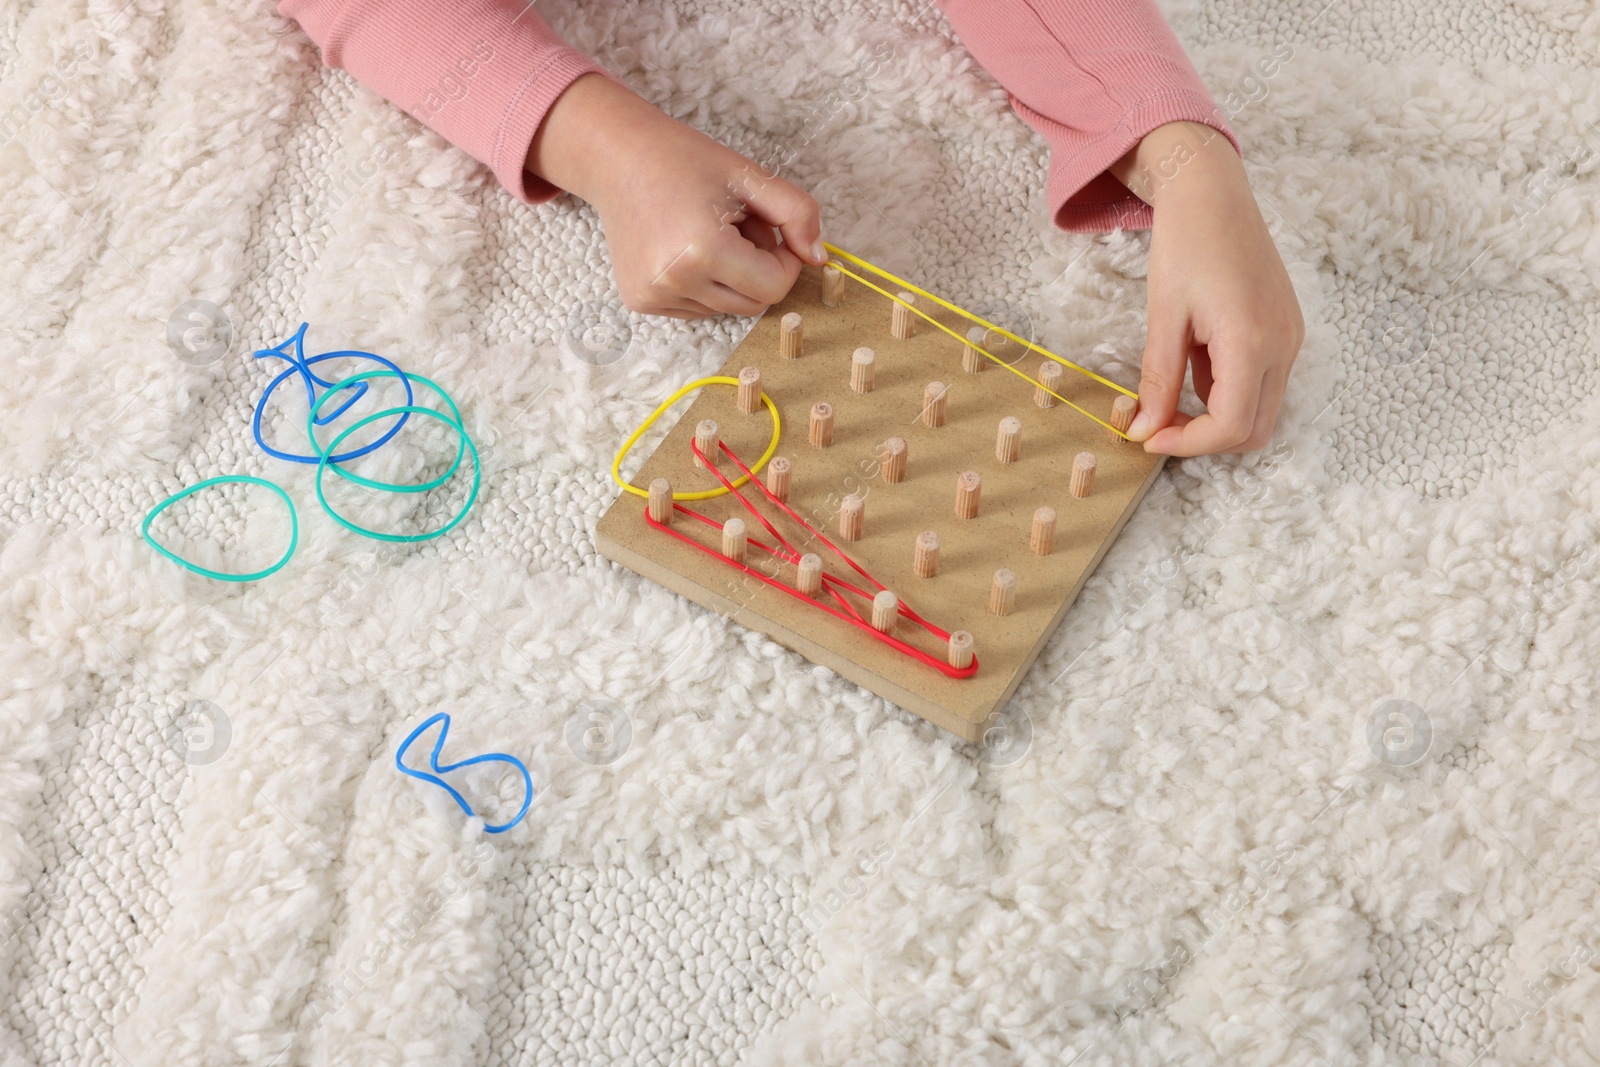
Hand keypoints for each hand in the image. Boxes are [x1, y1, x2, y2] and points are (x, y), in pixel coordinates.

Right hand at [526, 74, 827, 318]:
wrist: (617, 158)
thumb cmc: (685, 161)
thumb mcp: (750, 176)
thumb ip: (798, 214)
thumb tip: (820, 260)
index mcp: (703, 249)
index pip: (774, 288)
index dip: (784, 260)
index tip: (768, 229)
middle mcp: (674, 281)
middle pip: (752, 305)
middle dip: (758, 269)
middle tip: (735, 226)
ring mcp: (653, 296)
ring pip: (725, 309)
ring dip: (730, 277)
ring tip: (706, 233)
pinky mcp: (640, 302)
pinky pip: (697, 309)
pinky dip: (703, 285)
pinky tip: (683, 248)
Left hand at [1109, 121, 1303, 454]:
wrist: (1213, 194)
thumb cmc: (1185, 245)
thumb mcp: (1164, 316)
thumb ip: (1158, 380)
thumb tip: (1143, 431)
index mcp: (1252, 341)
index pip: (1230, 427)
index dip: (1187, 445)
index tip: (1148, 438)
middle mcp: (1283, 345)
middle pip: (1254, 431)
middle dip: (1204, 439)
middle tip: (1159, 425)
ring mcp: (1291, 338)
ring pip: (1261, 411)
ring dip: (1215, 416)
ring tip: (1172, 388)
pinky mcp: (1287, 330)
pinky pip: (1263, 382)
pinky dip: (1227, 391)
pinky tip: (1196, 361)